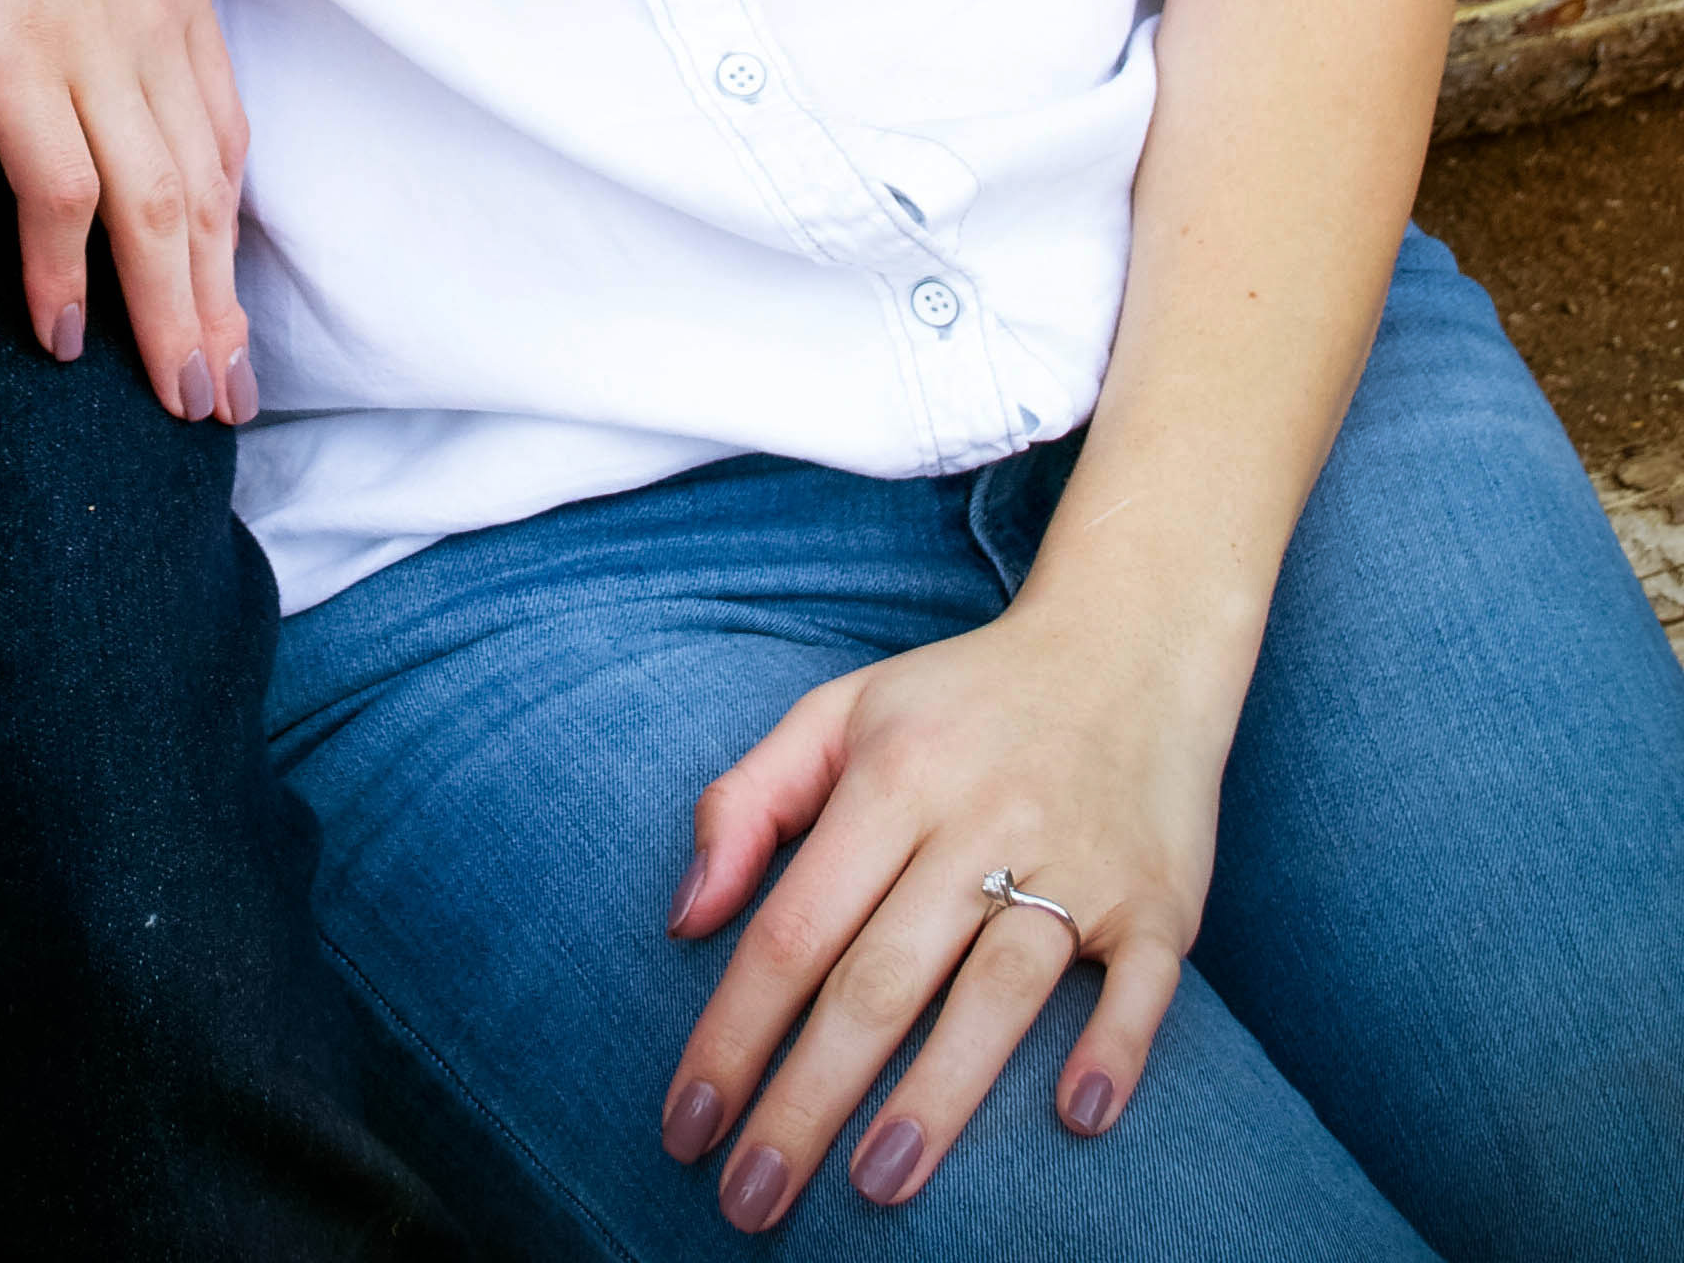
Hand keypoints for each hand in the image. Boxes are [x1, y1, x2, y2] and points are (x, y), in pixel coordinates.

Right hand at [0, 0, 253, 429]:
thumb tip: (70, 45)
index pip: (223, 138)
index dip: (227, 238)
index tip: (230, 313)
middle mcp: (155, 23)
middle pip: (205, 193)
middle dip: (220, 305)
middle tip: (226, 397)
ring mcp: (90, 43)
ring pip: (155, 209)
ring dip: (171, 316)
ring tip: (179, 402)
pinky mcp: (13, 56)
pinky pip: (55, 190)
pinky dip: (64, 273)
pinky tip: (63, 337)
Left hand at [657, 597, 1216, 1225]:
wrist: (1130, 642)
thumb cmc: (962, 700)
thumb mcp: (840, 712)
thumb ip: (747, 803)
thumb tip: (685, 920)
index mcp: (892, 777)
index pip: (793, 927)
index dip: (732, 1032)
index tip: (684, 1127)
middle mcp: (980, 819)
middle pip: (880, 978)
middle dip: (806, 1099)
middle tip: (750, 1204)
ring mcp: (1077, 860)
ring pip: (999, 990)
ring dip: (936, 1095)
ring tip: (873, 1187)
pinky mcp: (1161, 898)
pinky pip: (1140, 983)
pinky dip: (1113, 1047)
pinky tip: (1075, 1117)